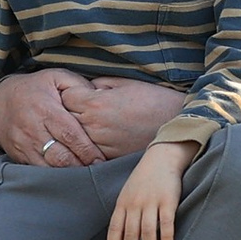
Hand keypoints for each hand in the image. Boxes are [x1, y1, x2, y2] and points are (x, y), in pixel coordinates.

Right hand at [0, 68, 109, 165]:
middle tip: (97, 169)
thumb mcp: (55, 77)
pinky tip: (66, 175)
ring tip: (84, 174)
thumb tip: (100, 96)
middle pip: (60, 156)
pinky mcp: (18, 156)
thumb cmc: (34, 88)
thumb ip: (79, 85)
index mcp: (46, 109)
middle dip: (81, 165)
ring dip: (68, 173)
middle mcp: (33, 129)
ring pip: (49, 168)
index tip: (101, 159)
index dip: (87, 150)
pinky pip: (38, 171)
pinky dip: (53, 176)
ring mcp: (24, 145)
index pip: (70, 134)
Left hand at [61, 77, 188, 161]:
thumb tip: (83, 89)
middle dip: (69, 111)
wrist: (175, 124)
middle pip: (65, 118)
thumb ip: (98, 84)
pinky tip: (99, 135)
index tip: (79, 91)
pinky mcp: (109, 156)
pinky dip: (89, 143)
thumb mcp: (124, 82)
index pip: (65, 96)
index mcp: (96, 103)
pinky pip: (88, 150)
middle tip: (80, 106)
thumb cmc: (152, 99)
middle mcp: (94, 125)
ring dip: (77, 129)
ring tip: (90, 121)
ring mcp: (100, 144)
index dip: (71, 92)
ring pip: (74, 137)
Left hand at [109, 142, 188, 239]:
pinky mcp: (168, 200)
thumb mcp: (128, 192)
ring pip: (147, 231)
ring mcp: (151, 202)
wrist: (161, 157)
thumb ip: (124, 212)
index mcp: (123, 202)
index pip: (115, 228)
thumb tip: (121, 236)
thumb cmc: (144, 179)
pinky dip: (166, 237)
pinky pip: (166, 222)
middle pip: (130, 234)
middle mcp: (135, 203)